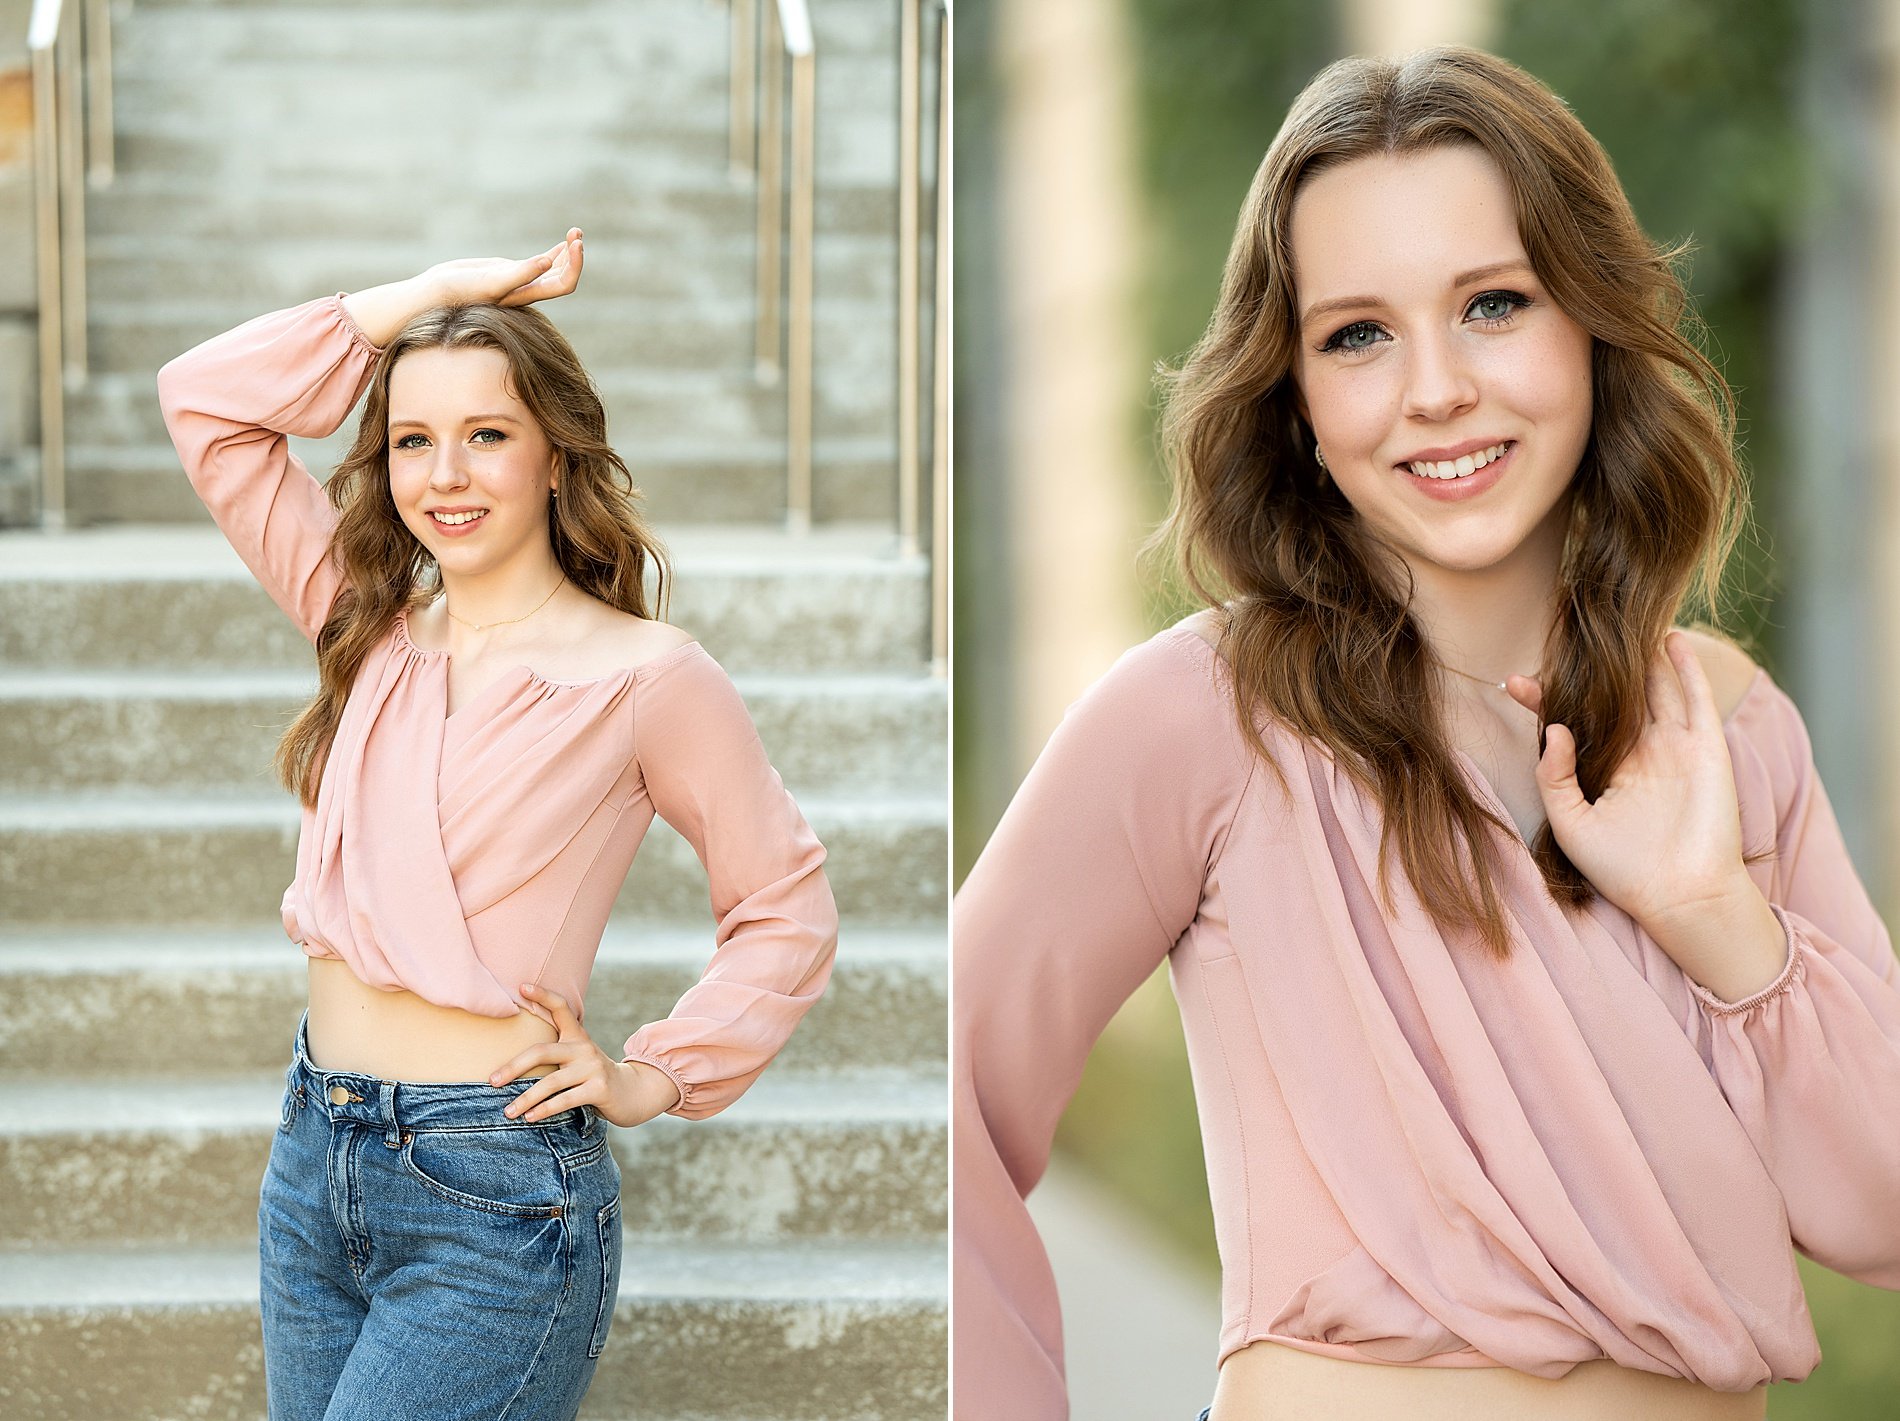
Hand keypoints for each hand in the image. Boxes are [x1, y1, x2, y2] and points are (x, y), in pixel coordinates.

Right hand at [421, 227, 584, 309]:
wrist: (439, 292)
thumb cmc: (462, 291)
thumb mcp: (492, 282)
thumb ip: (520, 274)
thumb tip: (547, 263)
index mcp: (529, 295)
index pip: (564, 284)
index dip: (575, 265)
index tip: (576, 243)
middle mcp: (529, 290)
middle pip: (564, 276)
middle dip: (575, 256)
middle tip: (577, 234)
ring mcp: (521, 281)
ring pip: (554, 268)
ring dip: (568, 252)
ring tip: (576, 232)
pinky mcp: (511, 271)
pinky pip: (540, 263)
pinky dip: (555, 253)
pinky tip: (564, 242)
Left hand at [488, 981, 682, 1127]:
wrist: (632, 1093)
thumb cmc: (593, 1077)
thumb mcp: (578, 1059)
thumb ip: (556, 1055)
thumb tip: (509, 1066)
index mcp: (577, 1037)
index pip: (561, 1008)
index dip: (543, 995)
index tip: (522, 987)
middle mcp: (584, 1048)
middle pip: (543, 1051)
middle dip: (514, 1066)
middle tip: (492, 1080)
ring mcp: (593, 1067)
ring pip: (552, 1081)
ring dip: (526, 1097)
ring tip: (508, 1111)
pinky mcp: (599, 1088)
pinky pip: (566, 1099)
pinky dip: (546, 1109)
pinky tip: (531, 1117)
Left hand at [1506, 630, 1750, 934]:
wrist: (1680, 895)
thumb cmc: (1623, 870)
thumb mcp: (1570, 824)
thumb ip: (1553, 777)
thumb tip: (1553, 728)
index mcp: (1604, 771)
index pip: (1570, 723)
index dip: (1545, 701)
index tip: (1515, 681)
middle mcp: (1638, 753)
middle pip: (1613, 697)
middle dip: (1594, 669)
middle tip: (1572, 634)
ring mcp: (1672, 747)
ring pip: (1654, 688)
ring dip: (1642, 657)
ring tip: (1623, 622)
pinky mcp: (1705, 746)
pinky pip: (1694, 697)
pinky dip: (1684, 667)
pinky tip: (1669, 638)